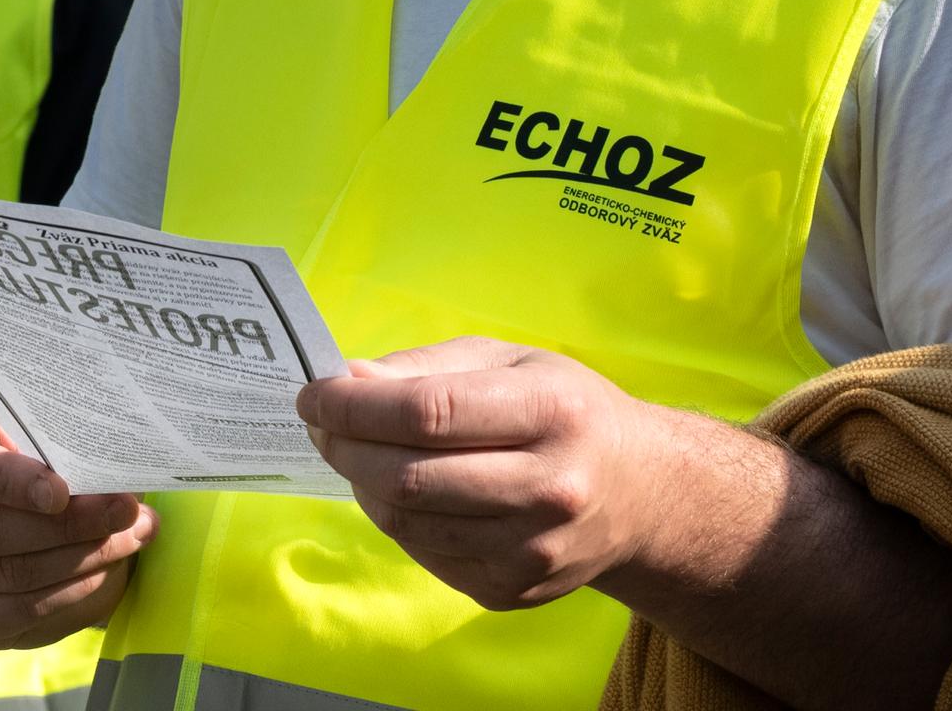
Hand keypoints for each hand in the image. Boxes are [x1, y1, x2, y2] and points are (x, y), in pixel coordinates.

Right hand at [0, 402, 152, 649]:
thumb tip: (115, 477)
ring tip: (131, 538)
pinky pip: (13, 618)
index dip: (7, 482)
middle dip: (66, 526)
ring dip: (79, 562)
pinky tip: (105, 572)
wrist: (10, 490)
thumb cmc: (29, 445)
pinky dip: (68, 597)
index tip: (61, 491)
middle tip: (125, 512)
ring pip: (4, 578)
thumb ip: (60, 443)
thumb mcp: (37, 425)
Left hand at [298, 337, 661, 611]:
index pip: (428, 412)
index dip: (355, 405)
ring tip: (355, 451)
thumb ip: (426, 368)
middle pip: (409, 477)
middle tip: (321, 423)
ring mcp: (532, 550)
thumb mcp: (509, 361)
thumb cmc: (565, 409)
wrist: (639, 493)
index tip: (313, 393)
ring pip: (407, 522)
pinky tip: (396, 488)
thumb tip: (348, 381)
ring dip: (360, 483)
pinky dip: (393, 518)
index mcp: (551, 411)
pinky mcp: (513, 590)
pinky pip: (424, 554)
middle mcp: (549, 487)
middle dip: (344, 445)